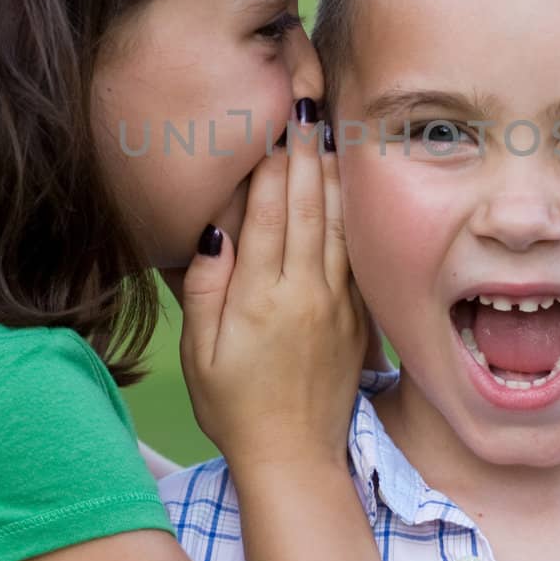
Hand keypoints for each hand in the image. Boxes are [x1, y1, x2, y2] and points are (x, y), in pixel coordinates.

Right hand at [176, 104, 363, 470]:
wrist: (296, 459)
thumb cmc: (236, 407)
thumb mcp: (201, 355)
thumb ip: (204, 289)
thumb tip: (213, 229)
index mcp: (261, 299)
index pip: (267, 214)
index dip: (269, 163)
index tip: (272, 119)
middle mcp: (304, 293)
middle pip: (305, 206)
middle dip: (304, 150)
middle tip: (305, 102)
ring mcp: (337, 302)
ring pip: (336, 221)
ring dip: (331, 170)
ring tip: (329, 126)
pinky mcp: (358, 314)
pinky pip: (354, 250)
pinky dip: (350, 210)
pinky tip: (348, 183)